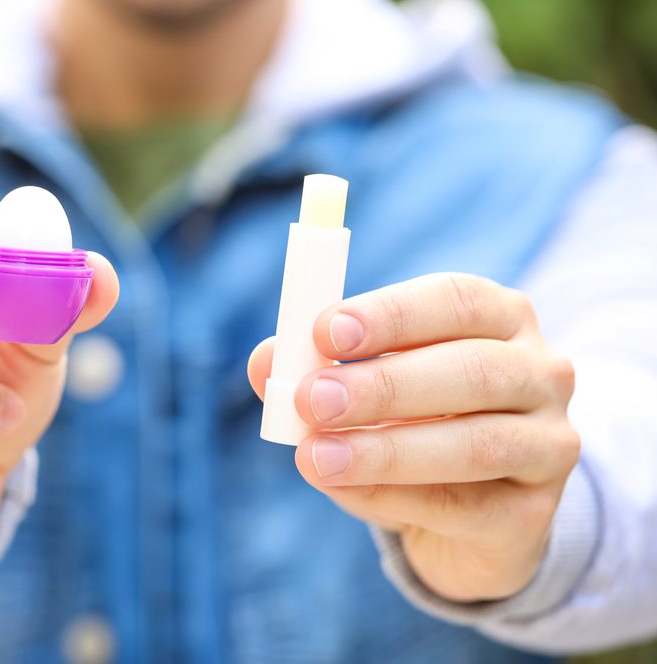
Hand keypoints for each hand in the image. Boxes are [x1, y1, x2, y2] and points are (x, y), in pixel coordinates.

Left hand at [248, 273, 578, 601]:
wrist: (468, 514)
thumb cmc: (410, 423)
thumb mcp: (361, 388)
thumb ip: (313, 370)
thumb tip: (265, 362)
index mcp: (499, 318)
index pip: (456, 299)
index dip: (391, 314)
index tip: (325, 333)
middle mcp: (541, 372)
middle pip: (472, 370)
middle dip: (384, 385)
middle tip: (313, 398)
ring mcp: (549, 444)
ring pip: (476, 443)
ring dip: (386, 449)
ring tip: (315, 456)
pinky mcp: (535, 514)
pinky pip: (464, 505)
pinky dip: (395, 496)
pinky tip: (344, 488)